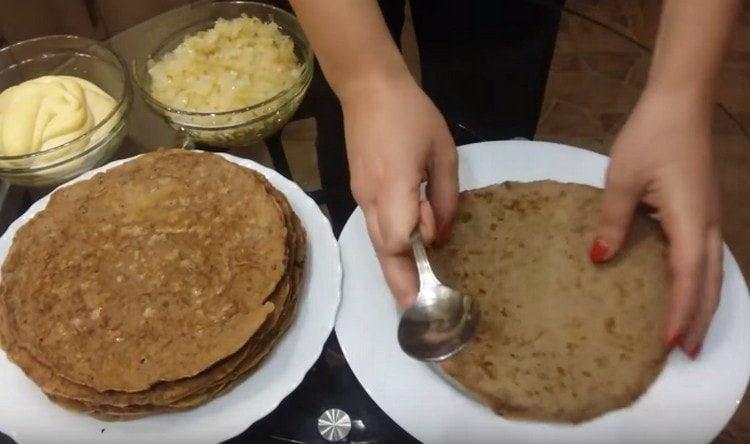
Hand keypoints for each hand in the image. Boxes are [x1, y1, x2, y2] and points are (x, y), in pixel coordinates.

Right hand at [340, 75, 457, 307]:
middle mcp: (371, 199)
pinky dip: (389, 249)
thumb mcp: (442, 151)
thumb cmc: (412, 115)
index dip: (414, 262)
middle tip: (416, 314)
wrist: (368, 88)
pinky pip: (375, 229)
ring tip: (413, 293)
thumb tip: (441, 234)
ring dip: (392, 270)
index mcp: (394, 186)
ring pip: (376, 243)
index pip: (399, 239)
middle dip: (399, 284)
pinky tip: (404, 255)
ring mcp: (361, 196)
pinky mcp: (359, 191)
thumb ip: (445, 196)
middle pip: (383, 252)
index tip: (430, 273)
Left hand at [592, 87, 721, 357]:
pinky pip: (705, 255)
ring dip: (702, 303)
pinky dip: (699, 280)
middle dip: (697, 319)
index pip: (687, 277)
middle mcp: (708, 224)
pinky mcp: (704, 209)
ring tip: (688, 333)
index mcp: (690, 220)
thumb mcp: (622, 179)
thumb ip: (611, 221)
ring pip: (712, 271)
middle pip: (708, 282)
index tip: (667, 342)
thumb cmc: (650, 137)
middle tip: (684, 353)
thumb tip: (598, 258)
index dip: (678, 312)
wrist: (680, 102)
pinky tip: (685, 288)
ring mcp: (710, 216)